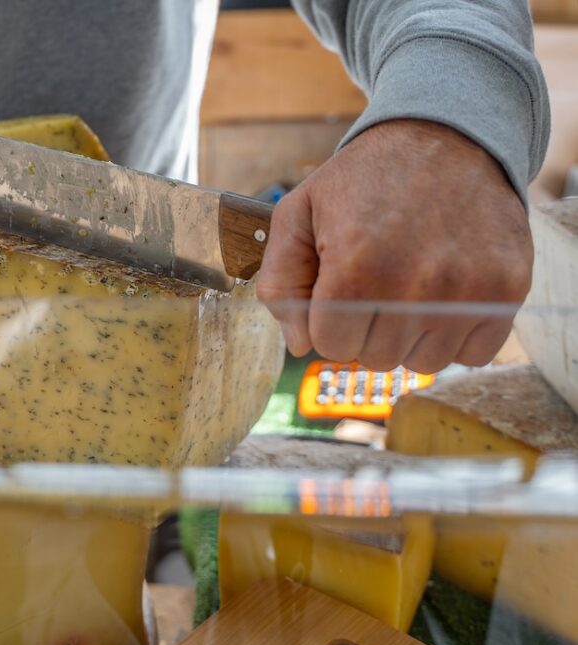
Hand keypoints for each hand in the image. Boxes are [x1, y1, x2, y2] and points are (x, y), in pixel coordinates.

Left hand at [256, 119, 531, 372]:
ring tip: (411, 284)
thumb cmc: (366, 178)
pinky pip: (473, 353)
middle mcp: (414, 285)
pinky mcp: (508, 290)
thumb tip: (299, 344)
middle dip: (367, 328)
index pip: (331, 345)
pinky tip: (445, 294)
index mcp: (356, 267)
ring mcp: (466, 290)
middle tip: (377, 280)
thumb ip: (280, 281)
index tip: (340, 288)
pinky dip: (456, 334)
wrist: (447, 137)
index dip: (329, 321)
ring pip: (423, 363)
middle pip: (375, 358)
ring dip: (411, 336)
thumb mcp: (299, 213)